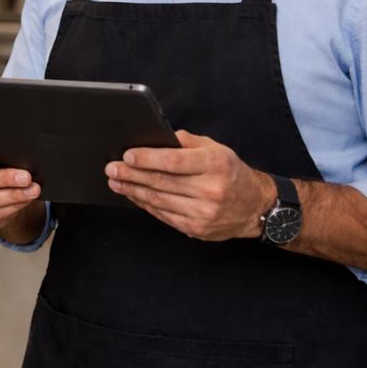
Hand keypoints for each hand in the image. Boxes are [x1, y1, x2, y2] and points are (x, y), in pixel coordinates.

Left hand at [105, 130, 275, 240]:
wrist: (255, 206)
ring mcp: (203, 213)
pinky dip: (145, 205)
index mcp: (215, 164)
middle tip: (111, 168)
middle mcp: (210, 190)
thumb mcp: (216, 149)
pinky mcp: (197, 229)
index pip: (173, 161)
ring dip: (132, 190)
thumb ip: (187, 142)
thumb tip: (156, 138)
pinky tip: (133, 195)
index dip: (147, 158)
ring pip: (159, 200)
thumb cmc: (230, 172)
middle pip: (161, 181)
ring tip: (115, 181)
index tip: (127, 155)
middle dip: (131, 174)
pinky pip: (164, 215)